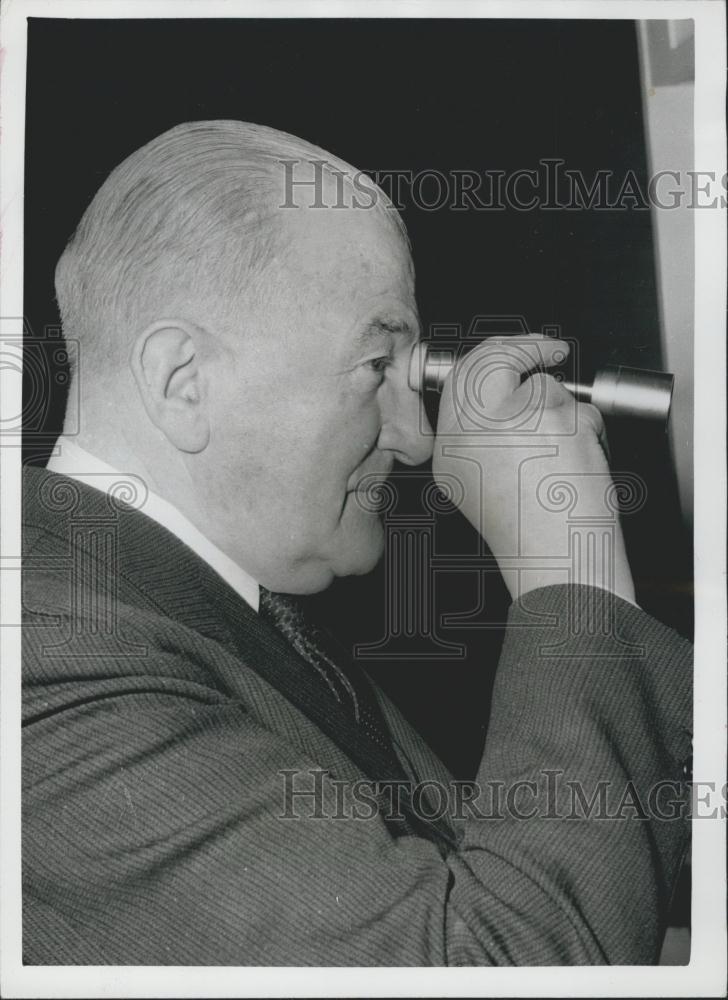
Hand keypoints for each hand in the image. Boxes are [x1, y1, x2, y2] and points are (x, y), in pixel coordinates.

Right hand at [432, 334, 635, 603]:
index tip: (515, 352)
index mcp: (449, 449)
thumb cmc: (530, 533)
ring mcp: (507, 418)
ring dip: (567, 413)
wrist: (558, 562)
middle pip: (488, 359)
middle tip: (549, 350)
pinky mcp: (549, 416)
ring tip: (564, 461)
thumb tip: (510, 392)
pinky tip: (578, 464)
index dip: (489, 357)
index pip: (458, 380)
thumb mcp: (479, 487)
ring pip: (544, 386)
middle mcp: (470, 429)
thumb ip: (482, 436)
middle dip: (523, 346)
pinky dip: (589, 428)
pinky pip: (578, 405)